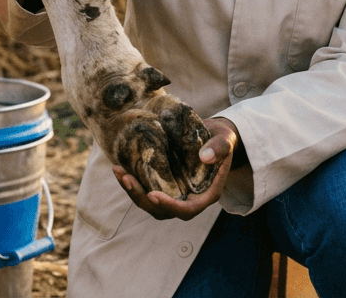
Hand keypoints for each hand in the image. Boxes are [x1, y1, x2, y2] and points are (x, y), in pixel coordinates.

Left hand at [112, 117, 239, 220]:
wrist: (213, 135)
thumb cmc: (222, 138)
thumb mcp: (226, 139)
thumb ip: (219, 147)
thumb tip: (205, 156)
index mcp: (207, 195)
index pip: (187, 210)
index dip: (170, 206)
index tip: (153, 194)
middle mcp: (189, 200)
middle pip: (163, 211)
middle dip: (142, 198)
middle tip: (127, 179)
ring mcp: (175, 195)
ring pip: (151, 204)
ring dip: (133, 191)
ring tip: (119, 172)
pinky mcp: (164, 186)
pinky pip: (146, 191)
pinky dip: (132, 182)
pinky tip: (120, 168)